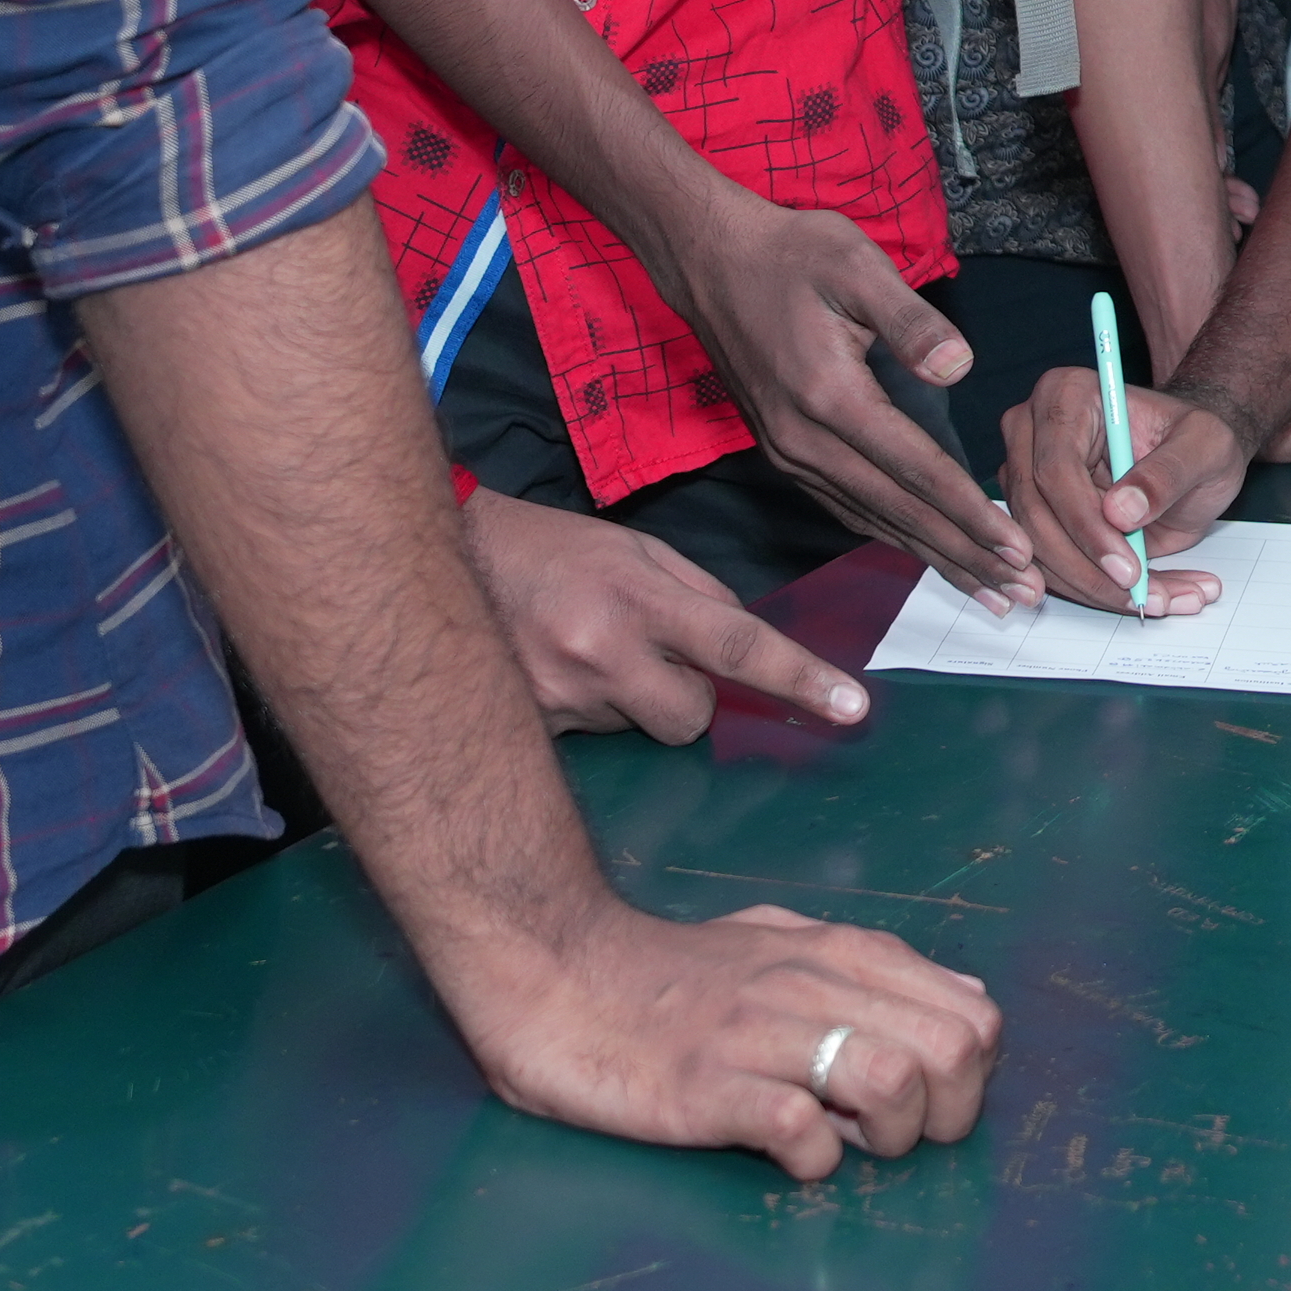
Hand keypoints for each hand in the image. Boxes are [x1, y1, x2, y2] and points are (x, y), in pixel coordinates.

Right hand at [458, 491, 864, 742]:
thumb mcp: (633, 550)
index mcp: (639, 596)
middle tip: (649, 658)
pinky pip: (593, 740)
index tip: (852, 708)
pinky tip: (553, 673)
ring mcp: (562, 700)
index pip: (738, 645)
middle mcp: (602, 653)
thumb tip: (741, 650)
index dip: (801, 680)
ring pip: (640, 730)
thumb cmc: (550, 550)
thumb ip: (696, 595)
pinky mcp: (533, 731)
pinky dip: (588, 714)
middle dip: (689, 698)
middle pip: (693, 718)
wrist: (437, 564)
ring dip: (630, 702)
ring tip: (583, 651)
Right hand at [459, 899, 1001, 1181]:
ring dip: (886, 1140)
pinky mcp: (705, 1088)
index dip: (971, 1078)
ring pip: (891, 1083)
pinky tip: (787, 1157)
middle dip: (945, 1117)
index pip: (976, 1016)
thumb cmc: (671, 974)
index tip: (924, 1102)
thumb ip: (872, 971)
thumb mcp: (784, 946)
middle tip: (892, 1138)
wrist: (554, 970)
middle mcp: (812, 986)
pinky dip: (812, 1162)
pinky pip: (799, 1131)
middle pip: (953, 1052)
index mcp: (842, 955)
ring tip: (843, 1144)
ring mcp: (759, 1036)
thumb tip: (965, 998)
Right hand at [651, 191, 1024, 594]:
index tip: (1018, 551)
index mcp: (831, 398)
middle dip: (964, 557)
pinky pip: (846, 507)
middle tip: (1022, 594)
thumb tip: (959, 368)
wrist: (709, 259)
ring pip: (872, 520)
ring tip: (986, 589)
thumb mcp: (855, 264)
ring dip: (932, 557)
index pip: (917, 472)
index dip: (971, 515)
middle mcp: (805, 440)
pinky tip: (923, 551)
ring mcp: (790, 452)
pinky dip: (891, 534)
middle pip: (898, 513)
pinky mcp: (784, 451)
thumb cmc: (789, 253)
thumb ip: (911, 320)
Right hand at [989, 363, 1290, 613]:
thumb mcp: (1224, 444)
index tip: (1137, 572)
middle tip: (1156, 602)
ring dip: (1096, 590)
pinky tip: (1126, 608)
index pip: (1054, 480)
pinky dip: (1077, 593)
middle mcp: (1032, 426)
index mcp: (1068, 394)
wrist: (1231, 419)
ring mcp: (1028, 468)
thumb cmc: (1232, 422)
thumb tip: (1130, 516)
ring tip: (1168, 604)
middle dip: (1094, 575)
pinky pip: (1042, 559)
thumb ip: (1183, 473)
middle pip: (1036, 522)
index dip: (1090, 536)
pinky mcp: (1041, 507)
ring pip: (1037, 549)